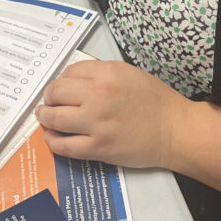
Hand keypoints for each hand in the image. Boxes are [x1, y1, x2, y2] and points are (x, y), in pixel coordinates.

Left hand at [35, 59, 187, 167]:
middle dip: (50, 97)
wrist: (175, 130)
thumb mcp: (128, 73)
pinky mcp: (98, 148)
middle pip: (57, 92)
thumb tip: (74, 81)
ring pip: (55, 117)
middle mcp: (97, 95)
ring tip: (46, 116)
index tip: (61, 87)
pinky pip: (64, 145)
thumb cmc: (156, 100)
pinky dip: (53, 141)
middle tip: (50, 102)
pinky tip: (53, 137)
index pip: (69, 72)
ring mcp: (96, 123)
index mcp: (107, 73)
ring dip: (46, 116)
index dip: (61, 80)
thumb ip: (101, 74)